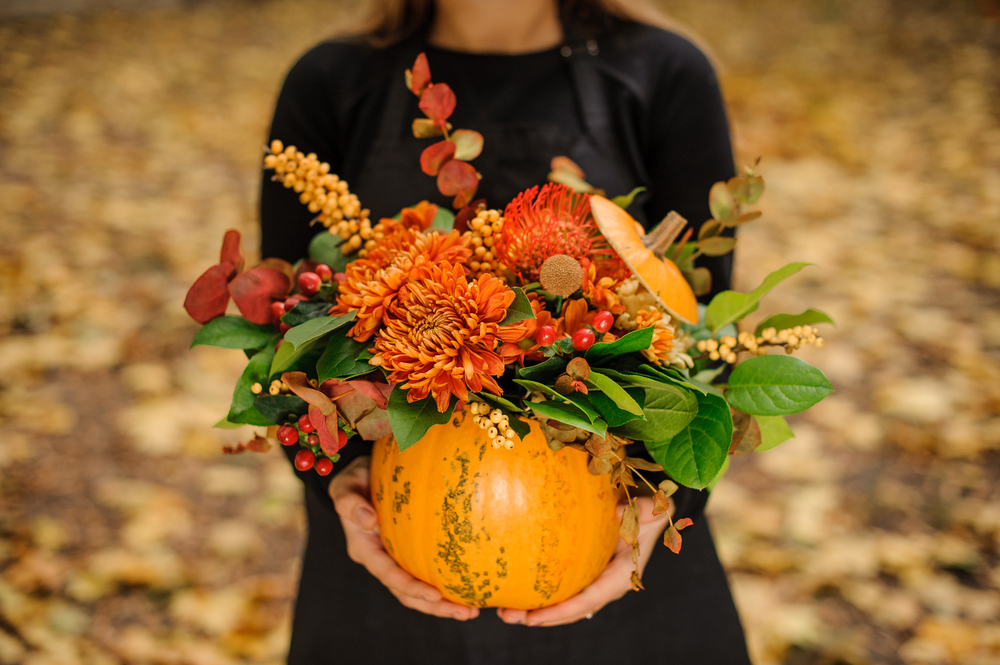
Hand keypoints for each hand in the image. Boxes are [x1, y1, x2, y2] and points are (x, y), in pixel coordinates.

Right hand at [329, 456, 479, 620]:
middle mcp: (380, 560)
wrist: (359, 478)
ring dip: (442, 603)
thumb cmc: (352, 481)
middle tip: (464, 613)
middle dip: (434, 606)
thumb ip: (351, 503)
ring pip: (417, 590)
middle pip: (407, 593)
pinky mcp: (406, 552)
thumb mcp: (345, 487)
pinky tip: (466, 583)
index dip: (411, 587)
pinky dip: (444, 581)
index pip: (389, 575)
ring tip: (470, 610)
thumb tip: (367, 519)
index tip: (435, 595)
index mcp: (365, 549)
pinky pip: (425, 571)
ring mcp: (393, 558)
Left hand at [496, 494, 671, 626]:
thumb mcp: (650, 510)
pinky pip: (562, 589)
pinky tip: (516, 589)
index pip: (587, 600)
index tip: (533, 619)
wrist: (645, 512)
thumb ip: (643, 511)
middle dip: (539, 617)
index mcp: (620, 577)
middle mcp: (605, 586)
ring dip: (534, 609)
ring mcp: (594, 582)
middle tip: (507, 616)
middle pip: (570, 610)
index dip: (561, 612)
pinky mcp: (585, 575)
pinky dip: (541, 593)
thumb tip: (619, 513)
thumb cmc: (646, 512)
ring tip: (503, 610)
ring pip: (564, 604)